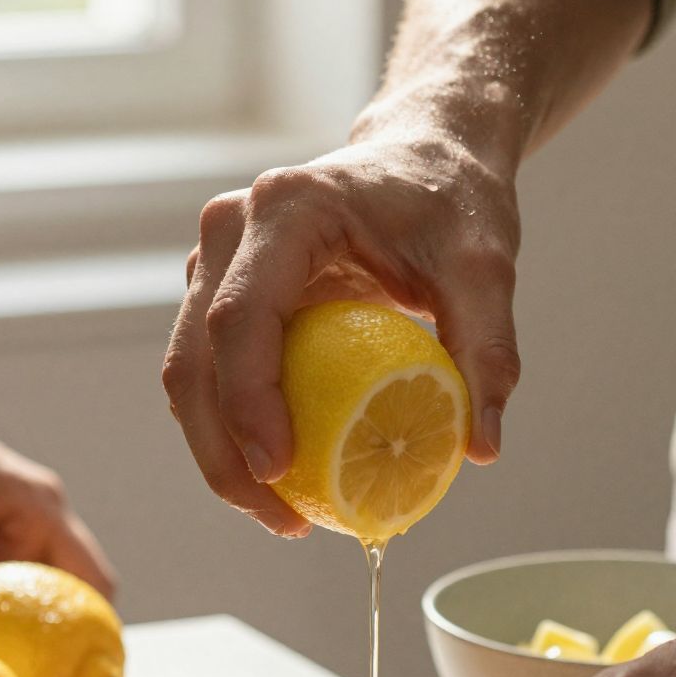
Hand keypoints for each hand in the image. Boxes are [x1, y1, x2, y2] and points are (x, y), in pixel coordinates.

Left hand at [0, 375, 115, 611]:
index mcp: (38, 509)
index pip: (94, 582)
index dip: (101, 633)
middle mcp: (37, 518)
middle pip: (79, 593)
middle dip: (74, 644)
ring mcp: (12, 527)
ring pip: (41, 593)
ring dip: (35, 634)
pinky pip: (4, 587)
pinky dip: (1, 620)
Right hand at [161, 120, 522, 534]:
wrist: (425, 156)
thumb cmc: (452, 203)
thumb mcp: (485, 269)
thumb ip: (487, 350)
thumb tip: (481, 446)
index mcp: (286, 210)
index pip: (241, 316)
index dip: (249, 402)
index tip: (283, 472)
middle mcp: (232, 231)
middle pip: (194, 358)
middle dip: (224, 454)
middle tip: (284, 521)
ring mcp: (216, 263)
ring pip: (188, 375)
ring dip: (220, 454)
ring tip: (283, 516)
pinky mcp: (221, 294)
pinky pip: (209, 375)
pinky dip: (233, 432)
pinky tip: (282, 481)